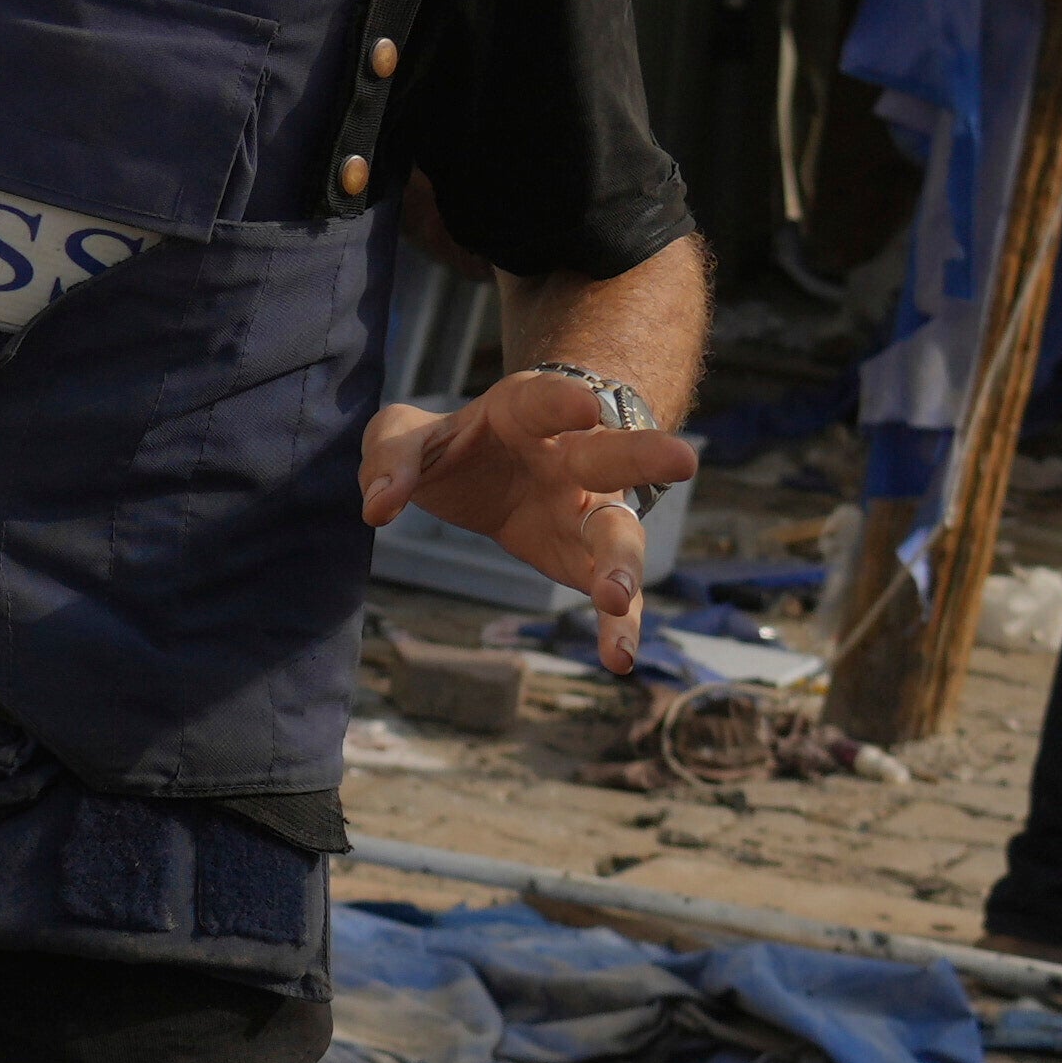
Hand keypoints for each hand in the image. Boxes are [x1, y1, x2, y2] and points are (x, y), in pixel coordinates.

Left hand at [351, 370, 701, 664]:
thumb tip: (378, 508)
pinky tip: (620, 661)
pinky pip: (612, 596)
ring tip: (616, 597)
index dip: (564, 402)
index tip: (586, 408)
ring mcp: (588, 509)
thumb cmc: (451, 448)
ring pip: (619, 532)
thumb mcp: (403, 436)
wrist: (493, 470)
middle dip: (644, 457)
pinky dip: (618, 626)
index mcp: (526, 413)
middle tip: (683, 461)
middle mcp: (572, 457)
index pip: (545, 401)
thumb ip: (389, 460)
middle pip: (611, 455)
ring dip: (623, 563)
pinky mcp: (585, 561)